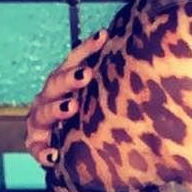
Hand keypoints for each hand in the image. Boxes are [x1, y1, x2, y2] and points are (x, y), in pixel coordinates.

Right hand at [24, 30, 106, 166]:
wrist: (66, 149)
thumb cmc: (89, 119)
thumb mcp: (100, 100)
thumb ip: (114, 86)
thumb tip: (155, 68)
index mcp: (64, 82)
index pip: (75, 60)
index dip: (88, 48)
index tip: (104, 35)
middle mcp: (49, 97)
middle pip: (55, 83)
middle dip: (70, 78)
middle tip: (86, 74)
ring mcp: (40, 122)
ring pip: (42, 112)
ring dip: (56, 109)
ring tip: (72, 107)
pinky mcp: (36, 146)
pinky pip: (36, 149)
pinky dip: (44, 152)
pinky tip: (55, 155)